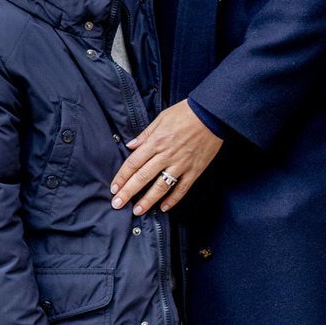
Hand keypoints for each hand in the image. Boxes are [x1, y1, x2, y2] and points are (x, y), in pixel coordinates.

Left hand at [110, 100, 222, 214]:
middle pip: (143, 177)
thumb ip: (145, 134)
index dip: (122, 177)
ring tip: (137, 211)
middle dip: (128, 192)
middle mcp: (166, 155)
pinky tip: (164, 208)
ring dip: (147, 200)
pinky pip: (182, 188)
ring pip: (161, 186)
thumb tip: (130, 146)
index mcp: (155, 142)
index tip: (114, 188)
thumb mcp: (161, 118)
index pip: (133, 163)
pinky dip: (173, 199)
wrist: (212, 114)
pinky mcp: (195, 170)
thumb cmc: (185, 113)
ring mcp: (181, 164)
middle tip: (117, 204)